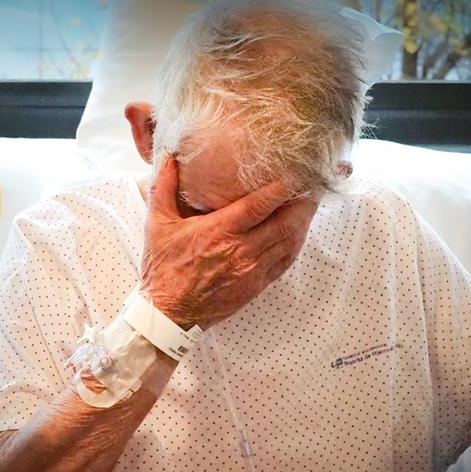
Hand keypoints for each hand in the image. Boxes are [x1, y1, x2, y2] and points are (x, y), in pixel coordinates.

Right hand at [140, 155, 317, 328]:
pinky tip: (299, 232)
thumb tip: (169, 158)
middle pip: (285, 222)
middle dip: (303, 202)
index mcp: (219, 231)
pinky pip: (285, 261)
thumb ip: (164, 187)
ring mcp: (252, 269)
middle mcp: (241, 250)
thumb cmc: (162, 268)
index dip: (282, 188)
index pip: (260, 204)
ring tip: (310, 204)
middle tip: (312, 185)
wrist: (168, 313)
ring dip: (304, 222)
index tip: (295, 172)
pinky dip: (296, 244)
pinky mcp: (257, 285)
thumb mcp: (157, 224)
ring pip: (290, 242)